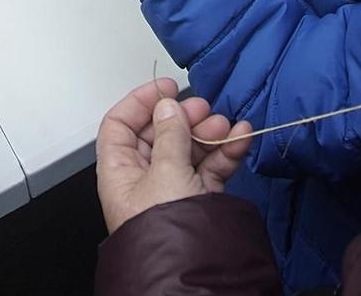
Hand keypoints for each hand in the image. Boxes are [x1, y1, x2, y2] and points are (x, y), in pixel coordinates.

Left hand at [96, 78, 250, 235]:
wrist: (194, 271)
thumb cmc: (165, 232)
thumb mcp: (166, 173)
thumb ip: (171, 134)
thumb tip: (168, 107)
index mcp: (119, 171)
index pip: (120, 125)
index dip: (140, 102)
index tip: (165, 88)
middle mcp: (143, 179)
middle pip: (159, 134)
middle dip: (183, 117)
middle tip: (202, 108)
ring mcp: (173, 188)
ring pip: (189, 148)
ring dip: (209, 132)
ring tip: (224, 126)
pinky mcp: (199, 199)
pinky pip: (210, 166)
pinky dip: (226, 150)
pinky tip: (240, 137)